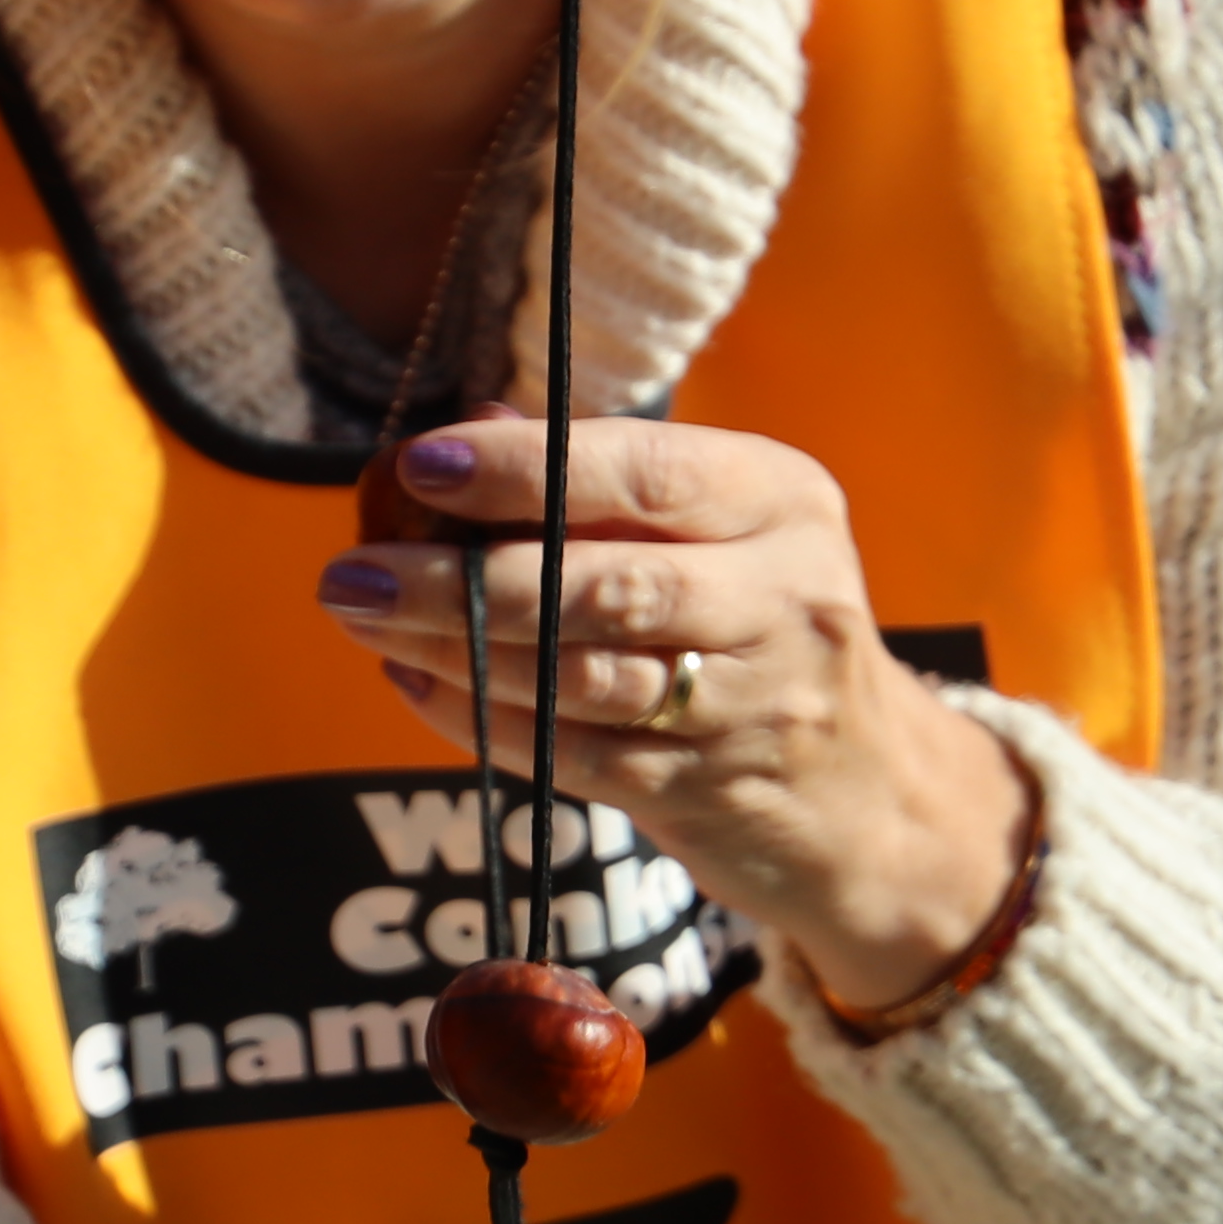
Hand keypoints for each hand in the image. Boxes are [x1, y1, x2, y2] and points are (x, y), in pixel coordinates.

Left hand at [323, 416, 1032, 1018]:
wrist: (869, 796)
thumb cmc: (760, 629)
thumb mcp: (724, 532)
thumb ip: (608, 484)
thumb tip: (470, 427)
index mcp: (782, 499)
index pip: (644, 471)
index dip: (524, 469)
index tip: (421, 463)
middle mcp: (785, 596)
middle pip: (605, 584)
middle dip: (464, 575)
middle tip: (353, 567)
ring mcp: (754, 705)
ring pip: (581, 676)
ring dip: (457, 648)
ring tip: (365, 616)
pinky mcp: (710, 791)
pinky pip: (575, 755)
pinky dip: (484, 721)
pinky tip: (418, 682)